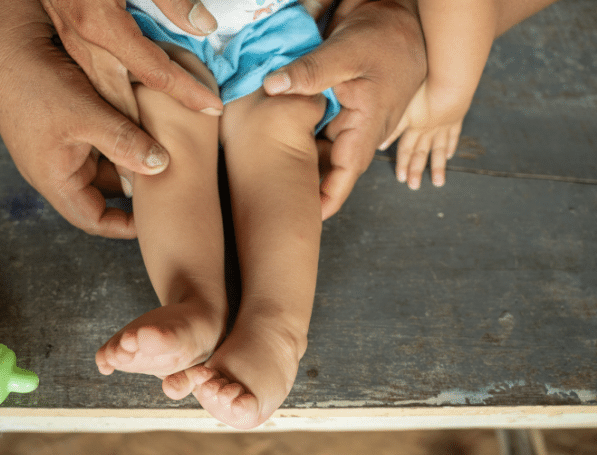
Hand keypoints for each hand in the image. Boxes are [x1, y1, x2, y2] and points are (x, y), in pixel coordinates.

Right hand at [0, 0, 186, 237]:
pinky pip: (96, 144)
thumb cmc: (37, 84)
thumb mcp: (87, 115)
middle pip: (103, 193)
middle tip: (164, 178)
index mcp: (55, 180)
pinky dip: (117, 140)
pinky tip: (137, 127)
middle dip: (133, 188)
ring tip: (156, 149)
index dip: (124, 226)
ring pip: (103, 166)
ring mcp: (58, 150)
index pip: (93, 220)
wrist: (5, 47)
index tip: (152, 220)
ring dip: (127, 159)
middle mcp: (56, 171)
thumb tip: (161, 166)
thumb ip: (125, 142)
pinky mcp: (63, 130)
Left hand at [263, 0, 427, 219]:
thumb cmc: (383, 35)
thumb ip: (311, 70)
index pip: (346, 172)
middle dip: (307, 186)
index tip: (308, 218)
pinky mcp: (342, 107)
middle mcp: (360, 129)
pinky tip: (278, 144)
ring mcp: (351, 119)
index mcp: (367, 125)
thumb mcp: (346, 51)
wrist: (399, 16)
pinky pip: (320, 130)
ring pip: (322, 149)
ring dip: (301, 162)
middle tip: (274, 203)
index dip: (328, 198)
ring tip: (271, 182)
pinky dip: (302, 137)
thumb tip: (272, 85)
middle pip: (330, 167)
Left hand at [380, 81, 467, 188]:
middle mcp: (428, 131)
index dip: (402, 164)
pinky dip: (450, 147)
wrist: (451, 87)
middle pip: (421, 154)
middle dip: (416, 170)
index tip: (400, 178)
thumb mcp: (404, 109)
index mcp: (414, 127)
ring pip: (439, 151)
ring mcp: (443, 127)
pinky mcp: (455, 120)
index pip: (405, 149)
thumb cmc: (424, 93)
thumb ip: (393, 127)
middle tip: (414, 186)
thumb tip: (380, 146)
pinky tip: (448, 156)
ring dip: (438, 167)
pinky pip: (453, 136)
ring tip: (438, 183)